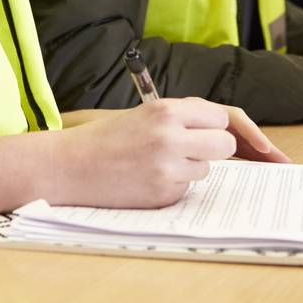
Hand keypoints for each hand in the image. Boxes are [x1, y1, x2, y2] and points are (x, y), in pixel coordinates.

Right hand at [49, 97, 282, 208]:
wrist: (71, 165)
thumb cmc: (109, 138)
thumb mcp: (146, 114)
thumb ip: (183, 117)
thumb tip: (228, 130)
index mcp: (166, 109)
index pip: (221, 117)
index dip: (223, 128)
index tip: (231, 138)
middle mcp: (170, 135)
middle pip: (224, 143)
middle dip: (214, 149)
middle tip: (192, 150)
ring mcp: (167, 166)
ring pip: (207, 169)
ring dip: (191, 168)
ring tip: (157, 163)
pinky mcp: (162, 192)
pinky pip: (187, 189)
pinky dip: (174, 186)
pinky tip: (147, 179)